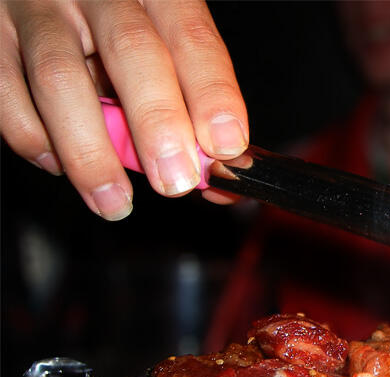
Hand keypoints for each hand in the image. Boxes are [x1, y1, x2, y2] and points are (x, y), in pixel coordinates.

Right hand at [1, 0, 246, 219]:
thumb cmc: (118, 26)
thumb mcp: (161, 46)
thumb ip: (188, 99)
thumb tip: (215, 172)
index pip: (191, 37)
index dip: (212, 93)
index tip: (224, 144)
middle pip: (131, 50)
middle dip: (157, 122)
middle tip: (174, 180)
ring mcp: (37, 7)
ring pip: (59, 77)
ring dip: (90, 152)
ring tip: (113, 200)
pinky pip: (4, 88)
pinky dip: (31, 136)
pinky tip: (57, 164)